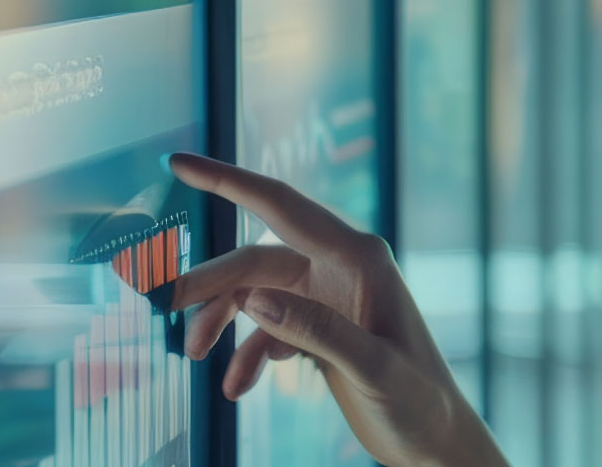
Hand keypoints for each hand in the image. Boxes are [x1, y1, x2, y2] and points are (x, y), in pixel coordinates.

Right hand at [166, 151, 508, 466]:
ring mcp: (330, 297)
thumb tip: (254, 301)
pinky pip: (267, 329)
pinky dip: (246, 354)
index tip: (178, 162)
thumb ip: (318, 332)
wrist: (436, 439)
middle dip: (210, 281)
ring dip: (221, 321)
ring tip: (194, 355)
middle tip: (166, 304)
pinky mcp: (322, 328)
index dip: (227, 181)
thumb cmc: (418, 400)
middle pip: (257, 257)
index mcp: (359, 257)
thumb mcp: (372, 368)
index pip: (281, 205)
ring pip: (255, 293)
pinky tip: (237, 387)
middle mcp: (342, 266)